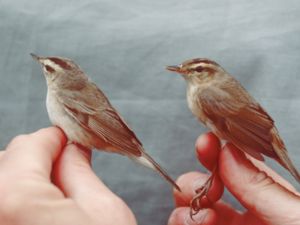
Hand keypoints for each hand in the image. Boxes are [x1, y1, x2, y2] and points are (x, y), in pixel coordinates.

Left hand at [0, 127, 136, 224]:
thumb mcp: (103, 210)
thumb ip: (80, 171)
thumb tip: (72, 149)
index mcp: (18, 199)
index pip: (28, 145)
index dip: (55, 138)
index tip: (71, 141)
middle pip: (8, 160)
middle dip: (38, 156)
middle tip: (67, 163)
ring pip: (3, 180)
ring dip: (28, 175)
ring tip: (57, 187)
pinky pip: (4, 203)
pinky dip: (20, 195)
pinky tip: (45, 205)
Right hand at [168, 132, 299, 224]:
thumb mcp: (294, 215)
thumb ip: (261, 186)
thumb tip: (228, 151)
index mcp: (269, 200)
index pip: (234, 167)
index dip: (216, 151)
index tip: (206, 143)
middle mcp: (244, 215)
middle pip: (201, 185)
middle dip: (193, 181)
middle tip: (208, 189)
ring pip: (187, 207)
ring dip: (185, 203)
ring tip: (204, 214)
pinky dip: (180, 220)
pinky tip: (197, 223)